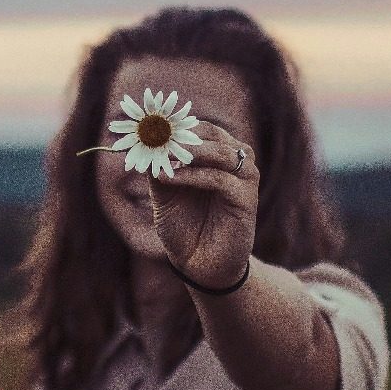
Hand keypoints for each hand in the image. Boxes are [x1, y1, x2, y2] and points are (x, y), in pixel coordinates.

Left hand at [146, 121, 257, 287]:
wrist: (199, 265)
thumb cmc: (184, 226)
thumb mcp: (164, 194)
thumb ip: (158, 168)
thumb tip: (143, 143)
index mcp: (219, 155)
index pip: (201, 128)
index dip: (176, 125)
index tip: (149, 125)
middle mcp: (236, 162)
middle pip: (212, 135)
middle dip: (181, 135)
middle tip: (155, 137)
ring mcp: (245, 179)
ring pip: (220, 153)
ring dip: (188, 152)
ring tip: (162, 156)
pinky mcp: (246, 200)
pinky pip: (219, 179)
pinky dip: (192, 176)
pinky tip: (169, 177)